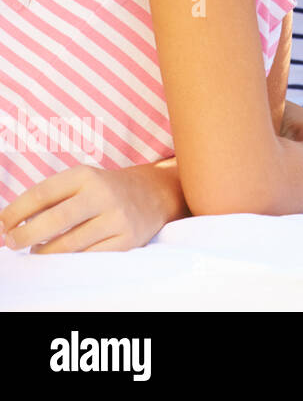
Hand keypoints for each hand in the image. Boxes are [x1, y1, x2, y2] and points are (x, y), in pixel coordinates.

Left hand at [0, 161, 183, 253]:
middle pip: (55, 219)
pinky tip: (62, 257)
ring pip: (70, 244)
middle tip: (12, 243)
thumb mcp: (80, 181)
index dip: (15, 212)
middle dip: (26, 235)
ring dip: (45, 252)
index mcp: (86, 176)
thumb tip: (11, 224)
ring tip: (37, 251)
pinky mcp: (127, 239)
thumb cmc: (104, 190)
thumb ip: (49, 198)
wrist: (153, 194)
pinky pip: (89, 257)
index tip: (2, 225)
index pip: (42, 193)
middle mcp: (103, 194)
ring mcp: (117, 218)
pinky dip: (70, 261)